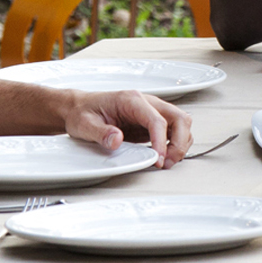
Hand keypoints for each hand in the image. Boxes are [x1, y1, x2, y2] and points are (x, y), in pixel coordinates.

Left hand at [62, 91, 192, 166]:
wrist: (80, 108)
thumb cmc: (84, 112)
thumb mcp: (85, 124)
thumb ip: (101, 132)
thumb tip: (116, 141)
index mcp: (132, 100)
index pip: (157, 119)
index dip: (161, 141)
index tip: (158, 158)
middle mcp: (146, 104)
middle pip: (179, 118)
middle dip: (179, 142)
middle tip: (167, 162)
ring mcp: (151, 112)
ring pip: (181, 123)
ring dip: (180, 144)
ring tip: (166, 161)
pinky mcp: (151, 123)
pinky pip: (173, 131)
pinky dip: (175, 144)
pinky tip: (164, 156)